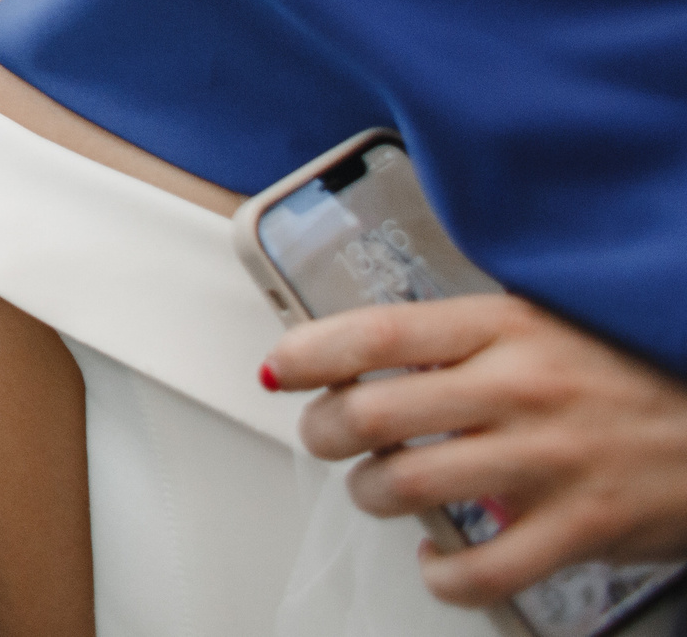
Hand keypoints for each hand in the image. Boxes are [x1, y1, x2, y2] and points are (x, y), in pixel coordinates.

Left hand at [267, 295, 686, 607]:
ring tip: (382, 489)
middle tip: (327, 435)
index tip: (280, 370)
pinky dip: (440, 574)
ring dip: (372, 494)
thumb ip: (454, 340)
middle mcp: (520, 390)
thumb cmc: (620, 375)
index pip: (379, 333)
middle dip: (325, 432)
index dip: (311, 353)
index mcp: (504, 329)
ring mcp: (549, 462)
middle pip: (374, 414)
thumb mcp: (538, 327)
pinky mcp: (579, 529)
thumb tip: (351, 358)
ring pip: (408, 488)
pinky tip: (438, 558)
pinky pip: (479, 570)